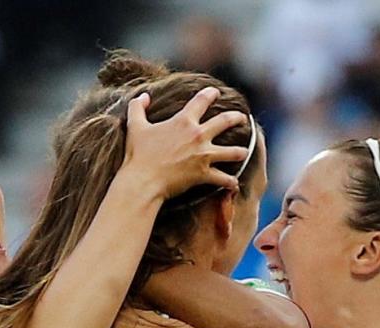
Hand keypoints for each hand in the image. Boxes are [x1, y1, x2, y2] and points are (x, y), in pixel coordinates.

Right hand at [122, 88, 248, 200]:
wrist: (143, 181)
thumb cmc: (138, 155)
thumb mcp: (135, 126)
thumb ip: (138, 107)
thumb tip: (143, 96)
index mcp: (183, 121)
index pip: (202, 100)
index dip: (210, 94)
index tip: (216, 92)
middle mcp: (198, 135)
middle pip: (225, 122)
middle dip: (237, 118)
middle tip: (242, 118)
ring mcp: (203, 155)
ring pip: (232, 152)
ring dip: (240, 151)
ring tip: (244, 152)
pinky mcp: (204, 174)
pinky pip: (224, 178)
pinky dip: (231, 182)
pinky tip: (235, 183)